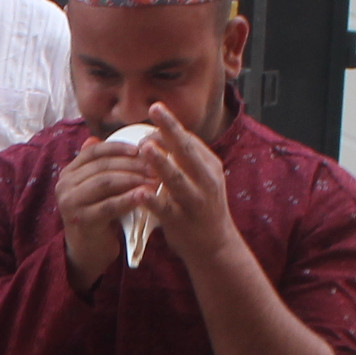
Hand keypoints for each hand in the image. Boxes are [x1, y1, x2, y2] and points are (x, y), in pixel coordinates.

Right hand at [56, 136, 155, 288]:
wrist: (88, 252)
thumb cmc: (98, 217)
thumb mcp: (97, 189)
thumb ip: (98, 166)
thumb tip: (97, 136)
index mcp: (68, 173)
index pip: (93, 152)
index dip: (118, 148)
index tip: (141, 148)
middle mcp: (64, 185)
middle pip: (102, 166)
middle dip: (131, 164)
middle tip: (155, 165)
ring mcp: (70, 203)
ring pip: (106, 182)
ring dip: (133, 179)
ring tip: (154, 179)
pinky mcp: (81, 220)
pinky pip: (109, 205)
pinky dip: (129, 199)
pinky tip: (145, 196)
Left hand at [138, 107, 234, 259]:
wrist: (215, 245)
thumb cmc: (201, 205)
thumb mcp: (201, 177)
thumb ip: (184, 157)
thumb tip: (160, 131)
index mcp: (209, 166)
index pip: (189, 140)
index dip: (171, 125)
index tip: (155, 109)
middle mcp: (206, 180)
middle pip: (187, 151)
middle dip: (171, 129)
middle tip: (155, 109)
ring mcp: (195, 201)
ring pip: (177, 179)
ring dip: (161, 162)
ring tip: (145, 147)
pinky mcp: (182, 221)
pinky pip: (166, 209)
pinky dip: (153, 201)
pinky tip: (140, 193)